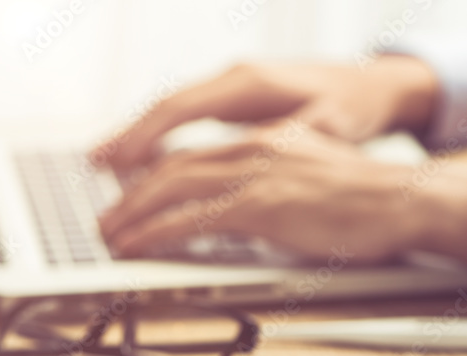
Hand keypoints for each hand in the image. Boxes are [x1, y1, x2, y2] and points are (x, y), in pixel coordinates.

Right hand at [95, 56, 439, 168]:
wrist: (372, 84)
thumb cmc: (353, 105)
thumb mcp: (328, 126)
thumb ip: (293, 140)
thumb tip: (272, 152)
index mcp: (251, 84)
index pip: (184, 107)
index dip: (147, 136)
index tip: (119, 161)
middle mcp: (234, 79)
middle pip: (167, 107)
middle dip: (129, 137)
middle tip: (94, 165)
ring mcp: (232, 88)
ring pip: (172, 112)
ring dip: (139, 138)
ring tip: (104, 165)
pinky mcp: (235, 101)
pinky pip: (186, 118)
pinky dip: (161, 137)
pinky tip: (143, 158)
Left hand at [100, 126, 466, 263]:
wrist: (404, 201)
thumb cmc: (368, 202)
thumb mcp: (313, 180)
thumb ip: (275, 188)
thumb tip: (249, 213)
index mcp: (266, 141)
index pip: (195, 155)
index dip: (156, 174)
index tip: (133, 193)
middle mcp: (253, 149)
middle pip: (173, 167)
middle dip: (132, 195)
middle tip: (109, 218)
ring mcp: (254, 176)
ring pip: (172, 188)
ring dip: (133, 213)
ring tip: (110, 234)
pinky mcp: (259, 206)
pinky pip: (191, 219)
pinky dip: (156, 232)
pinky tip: (136, 244)